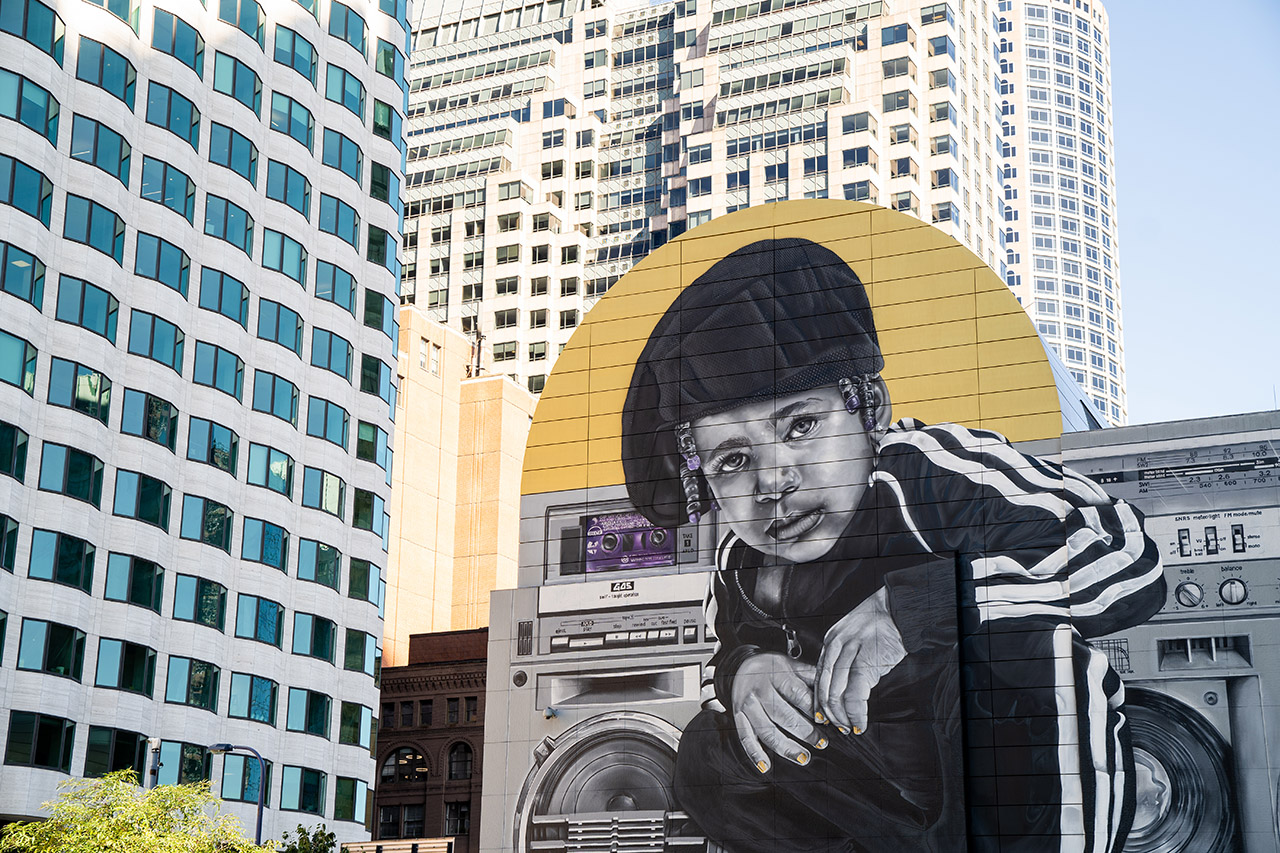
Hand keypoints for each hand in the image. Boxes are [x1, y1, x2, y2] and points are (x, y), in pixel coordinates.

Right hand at [729, 652, 825, 773]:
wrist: (740, 666)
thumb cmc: (772, 668)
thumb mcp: (792, 665)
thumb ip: (812, 677)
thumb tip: (835, 691)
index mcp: (776, 674)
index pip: (797, 693)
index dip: (813, 709)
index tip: (826, 721)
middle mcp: (760, 690)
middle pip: (783, 714)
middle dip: (804, 731)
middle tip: (821, 743)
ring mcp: (748, 706)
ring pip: (766, 730)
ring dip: (786, 747)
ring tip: (804, 757)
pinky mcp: (738, 717)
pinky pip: (745, 737)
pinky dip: (754, 754)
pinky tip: (765, 766)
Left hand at [814, 587, 906, 735]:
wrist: (899, 609)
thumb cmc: (883, 624)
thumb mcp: (856, 637)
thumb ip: (847, 657)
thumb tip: (845, 688)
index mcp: (831, 641)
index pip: (819, 677)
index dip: (819, 700)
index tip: (823, 716)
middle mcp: (835, 646)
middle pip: (823, 688)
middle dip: (829, 713)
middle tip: (838, 727)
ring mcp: (848, 653)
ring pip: (836, 694)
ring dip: (842, 717)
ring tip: (849, 727)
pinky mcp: (865, 662)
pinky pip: (854, 695)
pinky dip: (856, 714)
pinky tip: (860, 722)